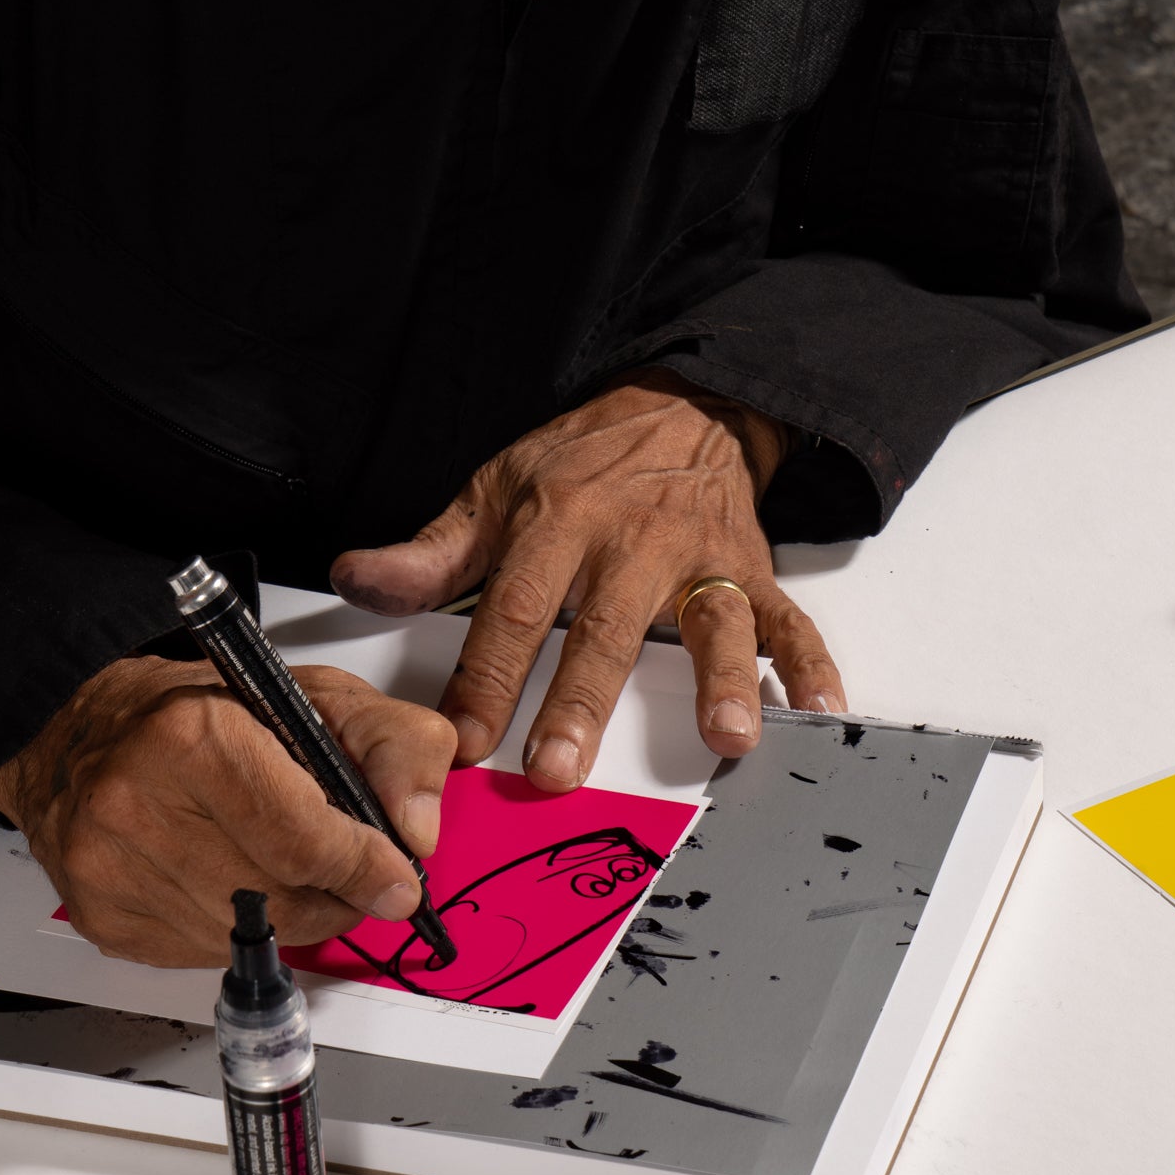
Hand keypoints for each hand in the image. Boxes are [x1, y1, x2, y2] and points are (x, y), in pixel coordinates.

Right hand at [0, 656, 455, 966]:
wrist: (85, 729)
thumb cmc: (202, 709)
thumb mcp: (316, 695)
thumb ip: (394, 745)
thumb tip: (418, 832)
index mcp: (193, 736)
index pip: (302, 838)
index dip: (362, 867)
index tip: (395, 881)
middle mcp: (137, 802)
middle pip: (277, 900)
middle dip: (334, 898)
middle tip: (354, 879)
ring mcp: (110, 867)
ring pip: (242, 935)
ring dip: (288, 917)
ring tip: (290, 872)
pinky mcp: (101, 914)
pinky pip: (199, 953)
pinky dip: (236, 929)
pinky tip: (231, 881)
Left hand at [330, 369, 844, 791]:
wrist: (681, 407)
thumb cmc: (582, 462)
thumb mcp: (495, 490)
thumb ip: (430, 554)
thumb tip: (358, 581)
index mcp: (557, 521)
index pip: (513, 608)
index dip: (485, 676)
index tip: (462, 739)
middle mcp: (631, 542)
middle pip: (604, 628)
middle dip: (581, 701)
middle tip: (559, 768)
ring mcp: (698, 558)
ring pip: (712, 620)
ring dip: (721, 679)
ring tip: (727, 737)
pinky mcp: (752, 569)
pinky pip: (789, 618)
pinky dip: (809, 663)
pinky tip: (816, 709)